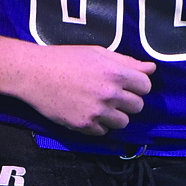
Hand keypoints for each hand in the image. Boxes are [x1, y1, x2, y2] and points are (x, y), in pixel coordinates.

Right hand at [14, 44, 153, 135]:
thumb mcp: (98, 53)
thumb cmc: (65, 59)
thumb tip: (151, 69)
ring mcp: (97, 112)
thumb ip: (127, 62)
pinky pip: (103, 132)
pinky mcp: (84, 125)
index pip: (146, 86)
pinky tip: (88, 112)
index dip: (138, 85)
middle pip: (138, 106)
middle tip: (113, 95)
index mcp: (115, 73)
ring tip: (101, 106)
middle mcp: (109, 94)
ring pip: (123, 122)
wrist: (34, 74)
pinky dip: (98, 125)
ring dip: (116, 116)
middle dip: (129, 101)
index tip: (128, 84)